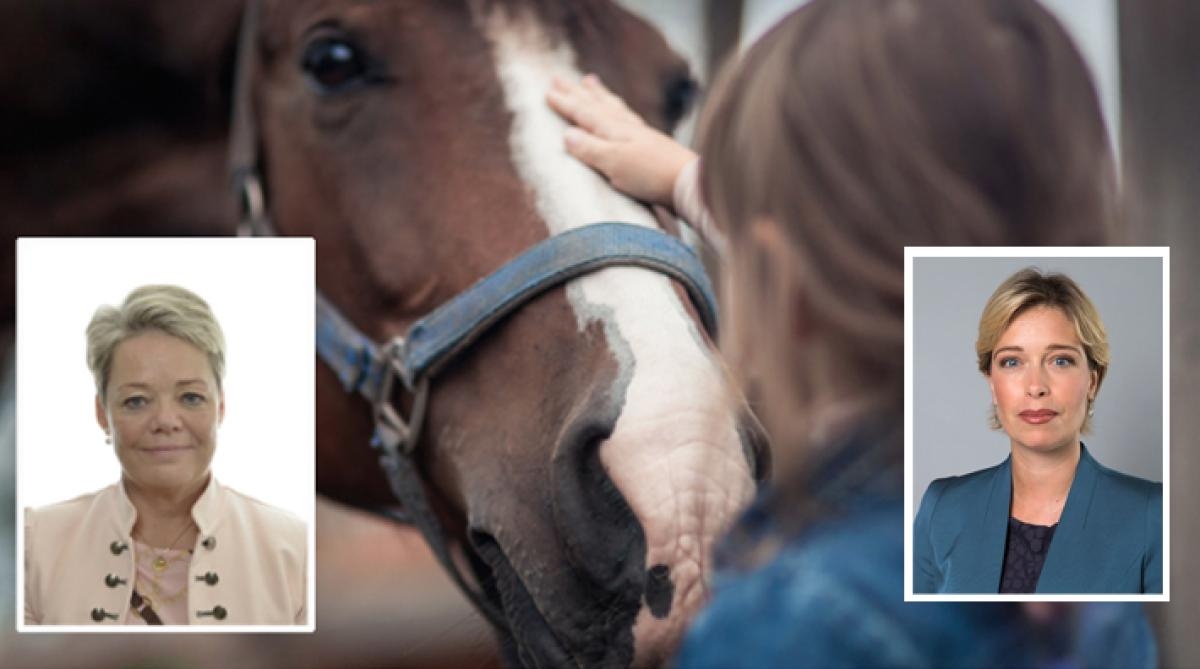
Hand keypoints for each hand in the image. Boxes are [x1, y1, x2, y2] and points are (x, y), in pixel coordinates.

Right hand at [547, 74, 696, 207]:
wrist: (688, 182)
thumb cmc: (650, 175)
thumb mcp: (614, 163)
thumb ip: (590, 148)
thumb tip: (567, 133)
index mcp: (613, 131)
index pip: (584, 114)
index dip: (566, 103)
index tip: (548, 91)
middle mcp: (626, 127)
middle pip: (596, 105)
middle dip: (577, 93)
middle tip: (560, 78)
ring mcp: (640, 133)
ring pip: (613, 108)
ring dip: (598, 95)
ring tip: (589, 81)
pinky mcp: (652, 144)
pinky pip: (628, 117)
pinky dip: (619, 109)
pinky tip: (622, 112)